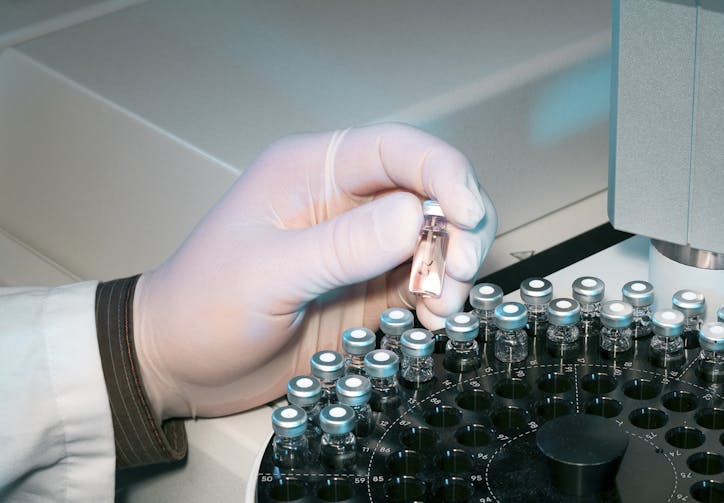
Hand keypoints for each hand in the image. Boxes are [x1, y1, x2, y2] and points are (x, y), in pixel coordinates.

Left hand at [132, 123, 496, 419]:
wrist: (182, 364)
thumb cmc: (201, 307)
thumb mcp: (266, 274)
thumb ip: (339, 246)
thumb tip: (413, 216)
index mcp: (312, 171)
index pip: (396, 149)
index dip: (444, 171)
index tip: (467, 214)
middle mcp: (344, 201)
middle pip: (431, 190)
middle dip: (460, 226)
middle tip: (460, 270)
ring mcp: (361, 246)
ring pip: (437, 238)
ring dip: (455, 268)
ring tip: (441, 306)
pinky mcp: (369, 287)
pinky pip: (425, 281)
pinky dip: (442, 298)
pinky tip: (432, 319)